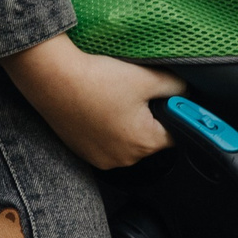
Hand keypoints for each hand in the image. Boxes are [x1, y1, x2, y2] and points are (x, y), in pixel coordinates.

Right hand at [1, 34, 181, 168]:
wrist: (52, 78)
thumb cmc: (99, 79)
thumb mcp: (146, 78)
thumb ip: (175, 86)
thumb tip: (186, 92)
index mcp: (144, 143)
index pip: (176, 133)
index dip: (176, 114)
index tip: (172, 99)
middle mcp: (124, 159)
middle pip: (151, 139)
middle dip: (150, 118)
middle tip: (137, 93)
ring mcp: (101, 158)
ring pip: (127, 141)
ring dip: (128, 124)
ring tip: (115, 98)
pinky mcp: (83, 152)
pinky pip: (106, 142)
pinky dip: (107, 128)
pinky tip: (99, 107)